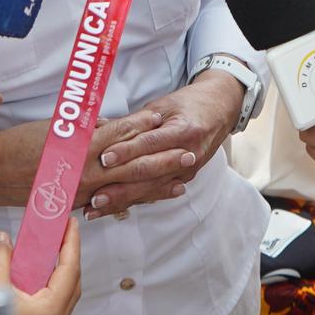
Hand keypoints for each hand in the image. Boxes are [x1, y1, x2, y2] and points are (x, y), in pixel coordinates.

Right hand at [0, 223, 83, 314]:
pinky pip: (40, 309)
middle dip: (63, 258)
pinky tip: (25, 274)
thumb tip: (4, 241)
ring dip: (49, 274)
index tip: (70, 225)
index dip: (71, 244)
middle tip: (58, 235)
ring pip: (55, 299)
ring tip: (41, 250)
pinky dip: (37, 289)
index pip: (69, 272)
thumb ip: (2, 255)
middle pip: (68, 287)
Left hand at [81, 72, 243, 216]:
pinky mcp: (184, 180)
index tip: (104, 158)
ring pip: (150, 189)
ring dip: (122, 200)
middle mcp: (188, 154)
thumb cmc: (187, 104)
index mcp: (183, 130)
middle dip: (120, 185)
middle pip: (149, 172)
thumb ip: (132, 121)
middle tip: (94, 195)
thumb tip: (97, 127)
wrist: (220, 111)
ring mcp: (187, 171)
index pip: (150, 143)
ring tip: (97, 207)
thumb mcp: (161, 106)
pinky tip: (114, 210)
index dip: (126, 151)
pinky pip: (156, 193)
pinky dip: (133, 201)